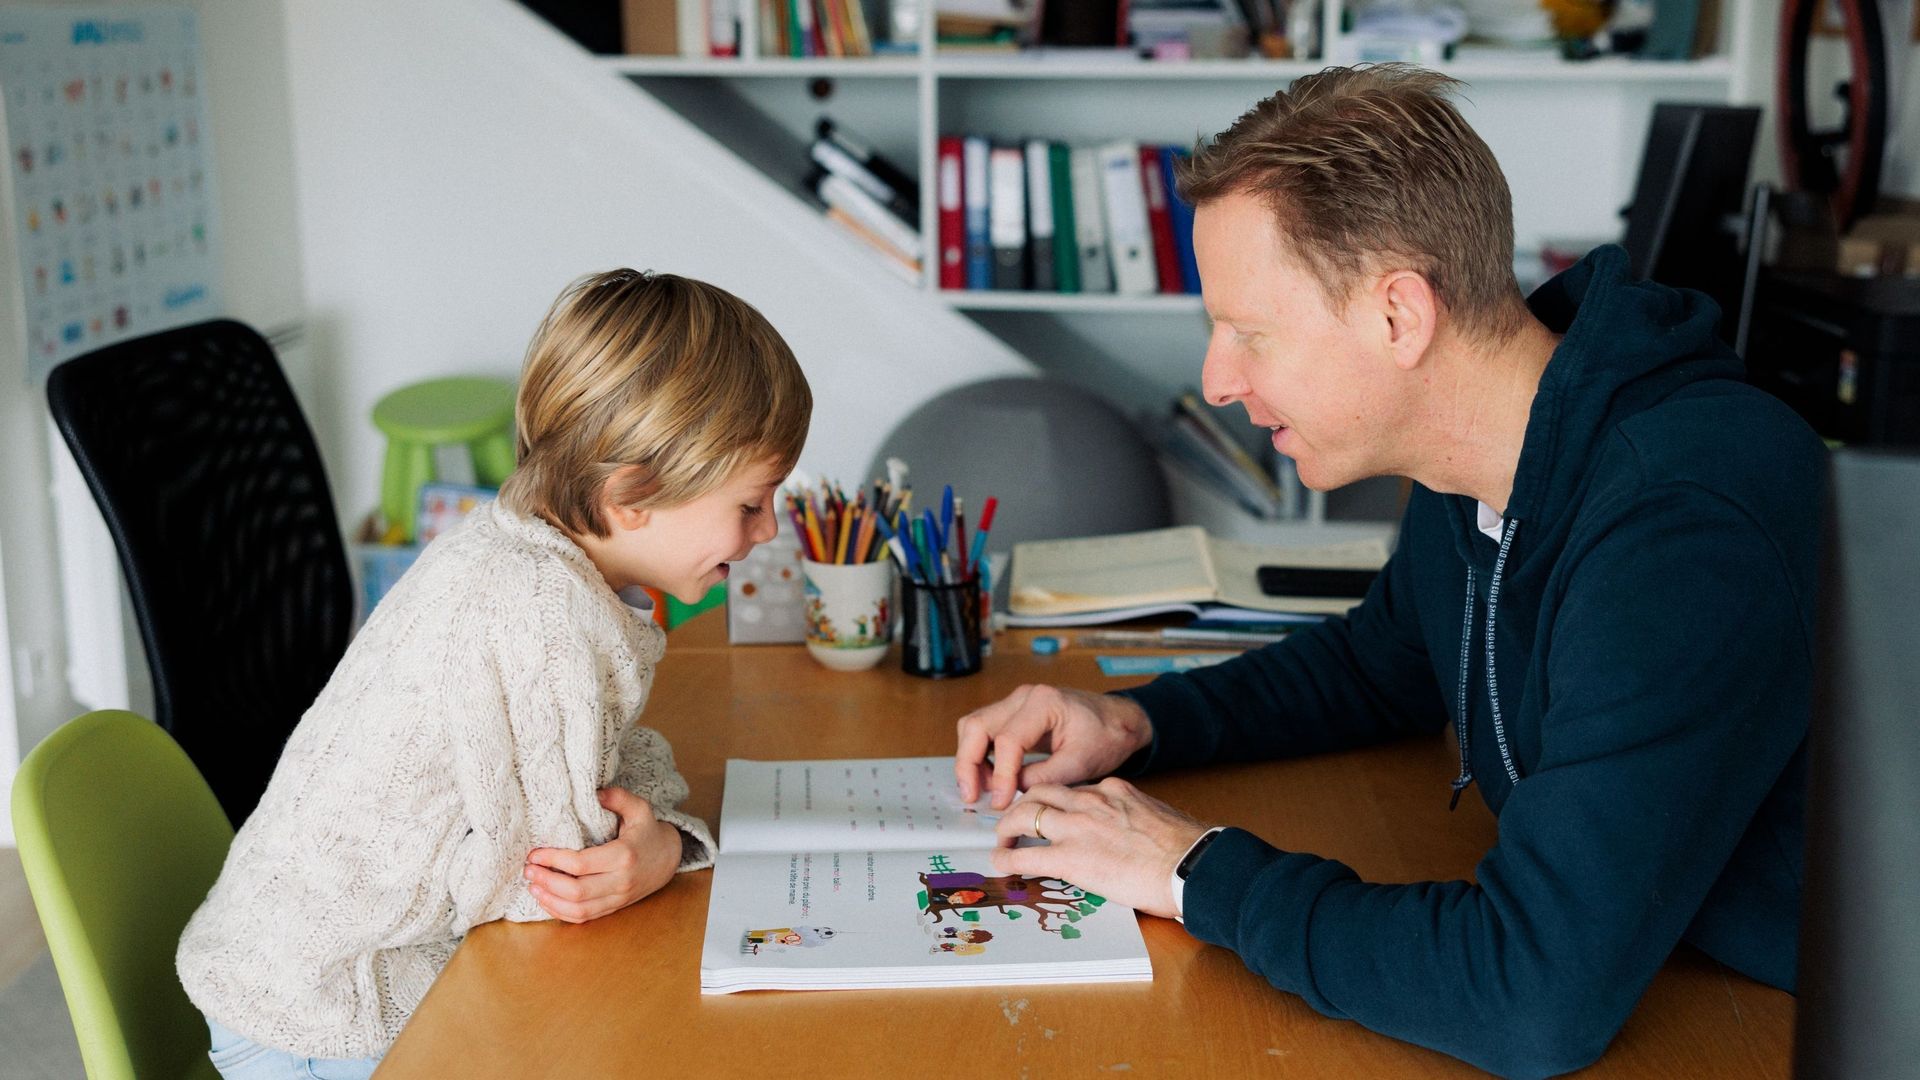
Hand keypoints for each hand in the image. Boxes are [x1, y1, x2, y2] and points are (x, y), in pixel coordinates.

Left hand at [523, 787, 681, 923]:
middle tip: (528, 870)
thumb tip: (594, 793)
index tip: (535, 853)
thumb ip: (618, 797)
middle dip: (546, 881)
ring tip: (533, 886)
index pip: (580, 864)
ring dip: (550, 900)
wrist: (668, 858)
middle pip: (576, 891)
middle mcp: (621, 881)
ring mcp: (618, 898)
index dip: (553, 860)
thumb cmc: (648, 831)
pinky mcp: (614, 907)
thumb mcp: (639, 809)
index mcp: (624, 856)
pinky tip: (547, 901)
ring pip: (578, 909)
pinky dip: (562, 913)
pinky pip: (585, 917)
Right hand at [954, 684, 1152, 809]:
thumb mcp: (1081, 763)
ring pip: (973, 728)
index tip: (1002, 802)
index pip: (1007, 740)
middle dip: (968, 765)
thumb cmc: (1106, 736)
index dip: (1001, 776)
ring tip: (981, 792)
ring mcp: (1015, 703)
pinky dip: (980, 756)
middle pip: (976, 726)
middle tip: (972, 797)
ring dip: (971, 760)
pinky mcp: (1013, 715)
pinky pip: (984, 732)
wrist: (1119, 720)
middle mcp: (1023, 697)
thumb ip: (1044, 778)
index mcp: (1043, 702)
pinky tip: (990, 780)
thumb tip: (1011, 794)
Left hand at [990, 779, 1208, 919]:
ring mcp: (1077, 827)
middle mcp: (1090, 801)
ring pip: (1025, 815)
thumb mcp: (1156, 817)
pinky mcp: (1070, 857)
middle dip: (1022, 805)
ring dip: (1008, 827)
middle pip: (1040, 792)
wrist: (1190, 865)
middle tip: (1015, 819)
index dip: (1056, 802)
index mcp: (1112, 790)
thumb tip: (1129, 832)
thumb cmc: (1184, 849)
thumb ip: (1134, 816)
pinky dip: (1008, 857)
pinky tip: (1001, 862)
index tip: (1051, 811)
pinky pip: (1026, 854)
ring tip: (1002, 838)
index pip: (1072, 789)